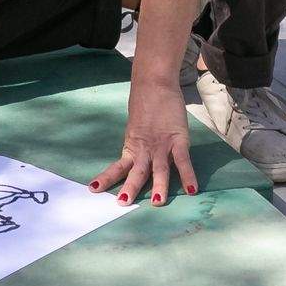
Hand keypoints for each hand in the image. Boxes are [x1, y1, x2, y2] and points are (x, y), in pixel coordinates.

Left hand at [91, 78, 196, 206]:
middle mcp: (144, 148)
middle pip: (137, 171)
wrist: (154, 83)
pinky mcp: (178, 138)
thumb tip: (136, 158)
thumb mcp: (137, 128)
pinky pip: (183, 160)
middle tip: (123, 203)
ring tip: (158, 202)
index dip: (106, 178)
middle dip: (131, 188)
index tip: (93, 189)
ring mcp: (161, 144)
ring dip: (159, 186)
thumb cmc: (146, 105)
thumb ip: (138, 144)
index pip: (118, 166)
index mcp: (132, 146)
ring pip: (159, 169)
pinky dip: (187, 175)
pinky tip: (192, 189)